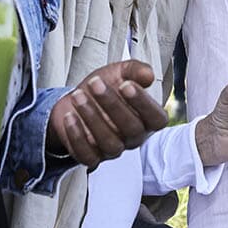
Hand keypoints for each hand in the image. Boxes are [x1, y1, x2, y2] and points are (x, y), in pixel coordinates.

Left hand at [49, 60, 167, 167]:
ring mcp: (113, 149)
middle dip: (112, 104)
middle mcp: (133, 137)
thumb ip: (135, 70)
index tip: (126, 85)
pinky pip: (88, 154)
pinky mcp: (92, 157)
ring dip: (92, 117)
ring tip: (78, 96)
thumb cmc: (102, 87)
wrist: (76, 98)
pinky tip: (70, 117)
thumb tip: (148, 74)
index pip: (156, 119)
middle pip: (131, 128)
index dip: (143, 103)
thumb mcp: (119, 72)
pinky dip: (77, 136)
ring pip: (109, 142)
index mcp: (146, 118)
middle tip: (96, 84)